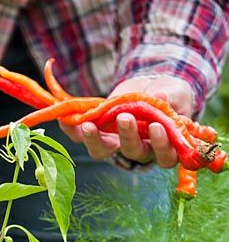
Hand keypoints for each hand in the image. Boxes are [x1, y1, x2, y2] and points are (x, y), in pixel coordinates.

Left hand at [59, 75, 193, 167]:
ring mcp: (116, 143)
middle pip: (133, 152)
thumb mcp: (175, 92)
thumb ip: (172, 98)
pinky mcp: (99, 134)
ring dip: (95, 140)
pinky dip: (72, 130)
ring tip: (88, 124)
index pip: (165, 155)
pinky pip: (82, 138)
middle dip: (128, 136)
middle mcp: (139, 149)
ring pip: (105, 151)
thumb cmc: (169, 94)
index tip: (156, 127)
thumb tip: (162, 96)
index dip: (161, 146)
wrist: (150, 86)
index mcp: (163, 144)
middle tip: (124, 117)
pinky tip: (65, 120)